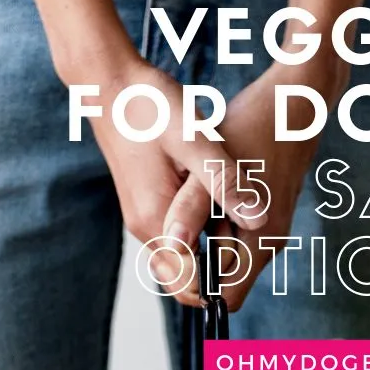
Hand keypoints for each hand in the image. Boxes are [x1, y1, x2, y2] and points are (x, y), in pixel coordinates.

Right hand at [60, 53, 265, 287]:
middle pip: (183, 282)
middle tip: (250, 247)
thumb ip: (225, 183)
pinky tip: (221, 213)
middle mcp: (146, 229)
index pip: (189, 285)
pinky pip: (175, 240)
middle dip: (217, 277)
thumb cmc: (151, 106)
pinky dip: (199, 239)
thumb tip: (260, 221)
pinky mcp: (146, 206)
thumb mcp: (196, 141)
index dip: (221, 287)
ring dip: (209, 257)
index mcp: (157, 222)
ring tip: (239, 230)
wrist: (109, 82)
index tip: (251, 264)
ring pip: (180, 262)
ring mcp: (143, 219)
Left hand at [161, 55, 348, 310]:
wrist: (295, 98)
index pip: (224, 299)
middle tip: (180, 217)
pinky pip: (231, 235)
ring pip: (225, 256)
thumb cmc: (253, 127)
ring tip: (194, 198)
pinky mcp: (264, 216)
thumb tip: (173, 247)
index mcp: (260, 242)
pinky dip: (214, 222)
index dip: (195, 286)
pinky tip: (205, 190)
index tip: (175, 250)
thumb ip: (192, 211)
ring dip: (204, 237)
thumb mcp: (211, 167)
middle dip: (197, 258)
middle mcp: (268, 245)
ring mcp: (269, 232)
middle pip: (222, 280)